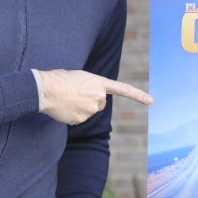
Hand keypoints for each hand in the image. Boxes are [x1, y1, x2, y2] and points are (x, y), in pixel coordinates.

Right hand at [35, 69, 152, 124]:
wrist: (45, 88)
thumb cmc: (59, 79)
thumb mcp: (80, 77)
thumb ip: (90, 87)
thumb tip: (88, 100)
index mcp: (99, 83)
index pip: (123, 89)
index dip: (138, 95)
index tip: (151, 101)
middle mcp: (98, 97)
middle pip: (99, 103)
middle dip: (90, 100)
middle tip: (75, 93)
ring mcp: (91, 110)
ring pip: (88, 112)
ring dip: (79, 107)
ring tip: (67, 98)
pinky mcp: (81, 119)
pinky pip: (78, 119)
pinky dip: (72, 115)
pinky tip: (64, 107)